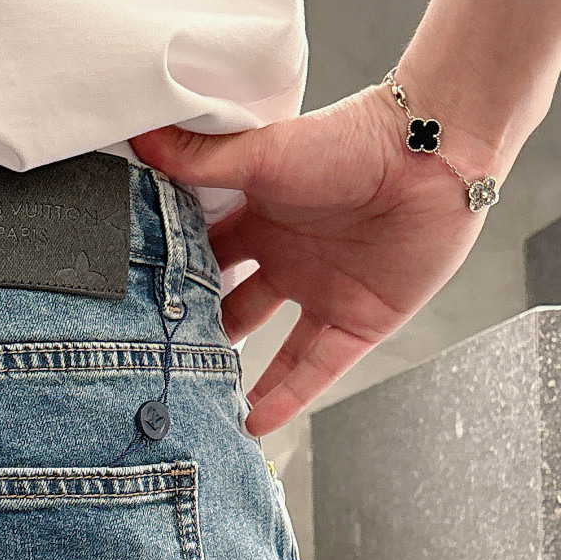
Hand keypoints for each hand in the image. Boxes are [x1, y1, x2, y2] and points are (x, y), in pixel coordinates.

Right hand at [129, 83, 512, 437]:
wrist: (432, 159)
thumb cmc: (349, 142)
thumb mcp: (261, 154)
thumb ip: (198, 158)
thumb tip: (136, 136)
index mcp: (258, 214)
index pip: (202, 252)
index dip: (171, 275)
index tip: (128, 303)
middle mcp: (287, 256)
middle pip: (231, 304)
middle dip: (198, 329)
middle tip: (154, 359)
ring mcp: (322, 291)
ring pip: (270, 345)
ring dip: (238, 374)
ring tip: (198, 404)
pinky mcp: (359, 320)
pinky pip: (316, 369)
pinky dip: (287, 397)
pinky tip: (252, 423)